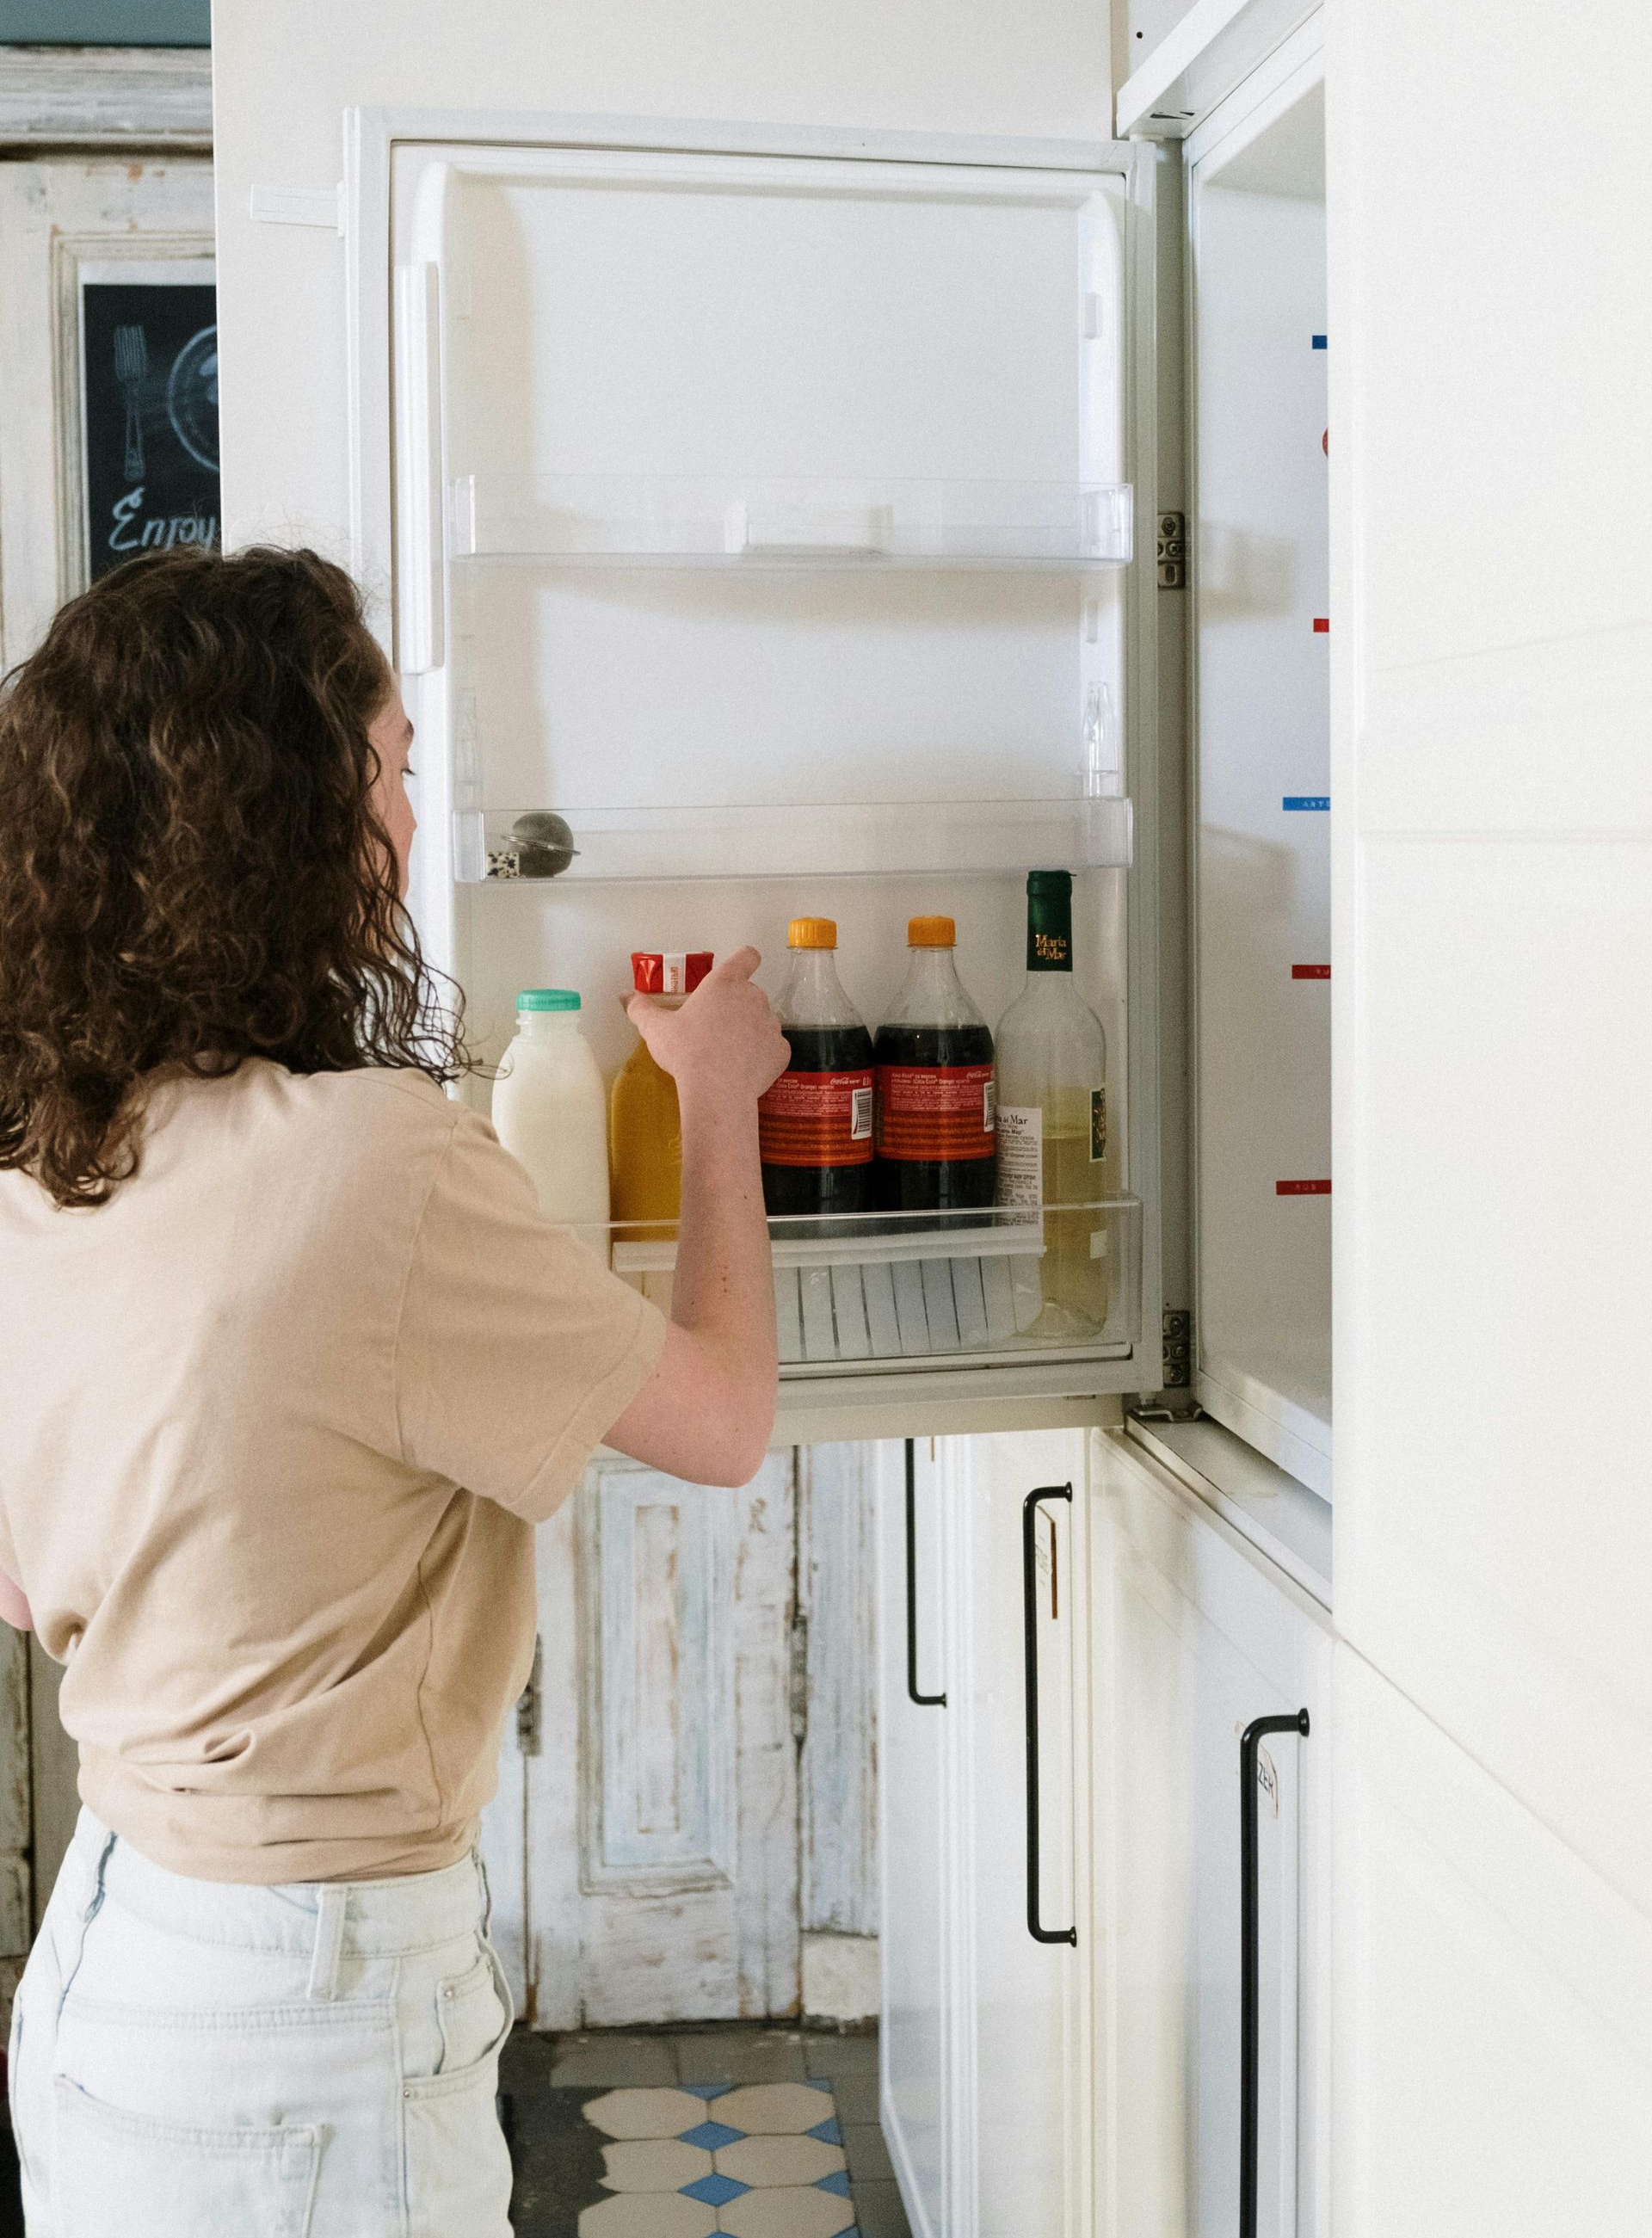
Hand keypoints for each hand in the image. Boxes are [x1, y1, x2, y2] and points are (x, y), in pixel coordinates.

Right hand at [628, 947, 787, 1105]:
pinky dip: (761, 1055)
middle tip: (714, 1027)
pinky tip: (743, 1069)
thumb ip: (641, 1008)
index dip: (744, 960)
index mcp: (725, 983)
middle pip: (750, 992)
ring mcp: (771, 1024)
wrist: (717, 1091)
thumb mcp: (656, 1029)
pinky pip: (772, 1048)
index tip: (737, 970)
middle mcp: (754, 997)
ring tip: (727, 1052)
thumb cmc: (687, 1051)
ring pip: (762, 1020)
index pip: (746, 957)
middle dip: (736, 1006)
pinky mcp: (781, 1051)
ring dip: (749, 1030)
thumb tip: (626, 996)